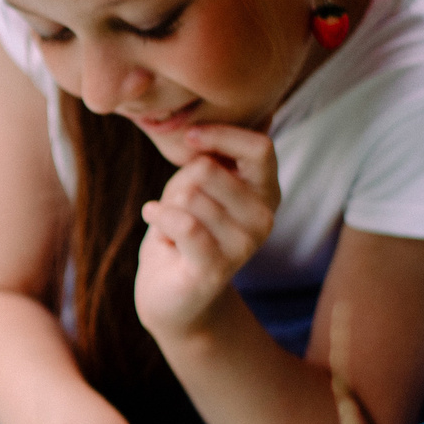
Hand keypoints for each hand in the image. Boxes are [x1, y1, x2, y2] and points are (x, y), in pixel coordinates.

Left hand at [135, 124, 279, 337]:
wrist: (169, 293)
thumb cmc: (182, 229)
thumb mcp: (196, 185)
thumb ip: (208, 158)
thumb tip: (207, 129)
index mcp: (266, 192)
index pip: (260, 148)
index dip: (220, 135)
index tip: (189, 138)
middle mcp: (265, 218)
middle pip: (209, 169)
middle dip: (177, 181)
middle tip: (175, 204)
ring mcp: (244, 246)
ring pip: (189, 195)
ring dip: (166, 206)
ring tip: (171, 224)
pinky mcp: (216, 268)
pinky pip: (183, 223)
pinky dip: (159, 218)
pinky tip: (157, 224)